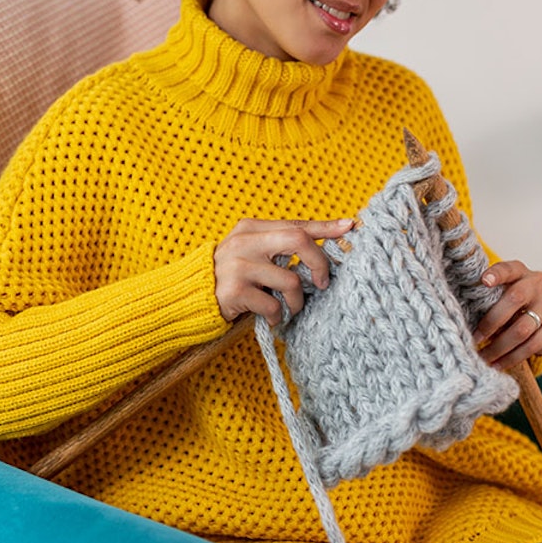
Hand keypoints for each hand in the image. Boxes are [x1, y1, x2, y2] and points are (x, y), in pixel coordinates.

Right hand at [214, 218, 354, 325]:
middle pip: (297, 241)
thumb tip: (327, 240)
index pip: (296, 224)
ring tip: (290, 308)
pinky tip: (271, 318)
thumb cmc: (233, 275)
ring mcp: (238, 266)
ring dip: (297, 301)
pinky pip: (273, 305)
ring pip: (290, 280)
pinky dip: (278, 316)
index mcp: (251, 227)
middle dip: (318, 263)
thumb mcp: (253, 252)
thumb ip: (280, 245)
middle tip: (323, 283)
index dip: (325, 227)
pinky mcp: (234, 292)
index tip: (350, 227)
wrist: (192, 296)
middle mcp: (244, 242)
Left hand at [470, 260, 541, 369]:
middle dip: (491, 323)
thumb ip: (485, 298)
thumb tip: (459, 317)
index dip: (497, 274)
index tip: (483, 281)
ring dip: (501, 347)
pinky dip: (514, 357)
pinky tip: (500, 364)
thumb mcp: (498, 294)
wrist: (540, 313)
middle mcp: (537, 283)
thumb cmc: (507, 302)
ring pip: (524, 328)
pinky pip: (535, 344)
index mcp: (519, 271)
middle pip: (515, 299)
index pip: (508, 268)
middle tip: (475, 339)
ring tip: (484, 358)